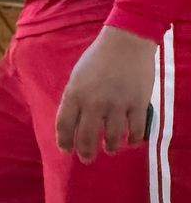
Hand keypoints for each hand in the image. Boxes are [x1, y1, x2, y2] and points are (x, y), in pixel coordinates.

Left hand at [56, 25, 156, 161]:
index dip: (64, 141)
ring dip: (110, 147)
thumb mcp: (76, 77)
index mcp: (74, 95)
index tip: (66, 150)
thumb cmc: (97, 58)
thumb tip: (73, 122)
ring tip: (110, 150)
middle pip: (87, 137)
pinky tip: (131, 143)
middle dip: (85, 152)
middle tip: (86, 159)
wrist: (126, 43)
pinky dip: (133, 140)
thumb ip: (74, 99)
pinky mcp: (138, 104)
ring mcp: (117, 105)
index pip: (64, 126)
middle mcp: (94, 103)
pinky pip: (136, 130)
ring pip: (112, 138)